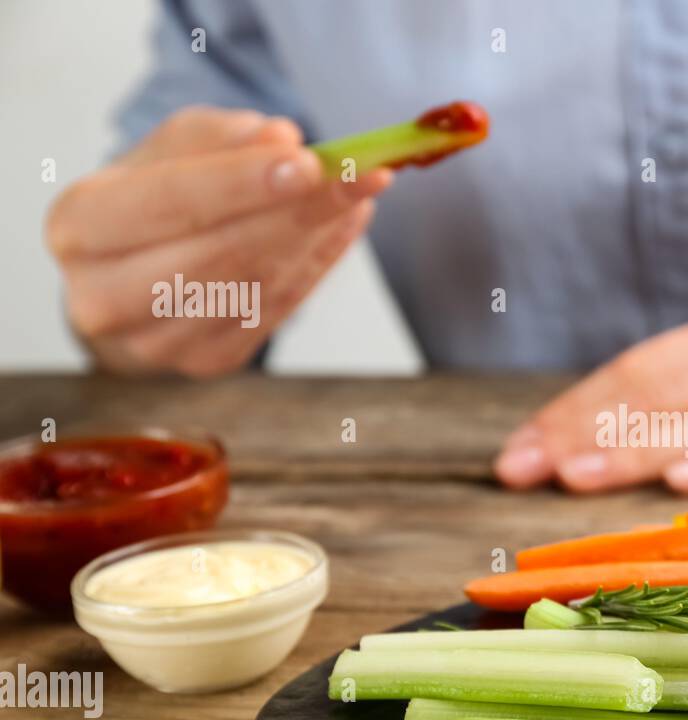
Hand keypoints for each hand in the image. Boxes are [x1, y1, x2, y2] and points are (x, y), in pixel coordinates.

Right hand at [46, 106, 392, 376]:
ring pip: (256, 287)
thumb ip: (221, 139)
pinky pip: (277, 311)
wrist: (132, 273)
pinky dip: (319, 264)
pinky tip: (346, 222)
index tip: (307, 163)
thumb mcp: (172, 148)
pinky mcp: (206, 362)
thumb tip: (282, 140)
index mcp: (79, 227)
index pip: (169, 202)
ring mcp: (156, 342)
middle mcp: (105, 296)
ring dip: (318, 236)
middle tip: (359, 175)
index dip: (241, 183)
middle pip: (220, 254)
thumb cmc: (153, 198)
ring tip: (360, 190)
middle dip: (298, 212)